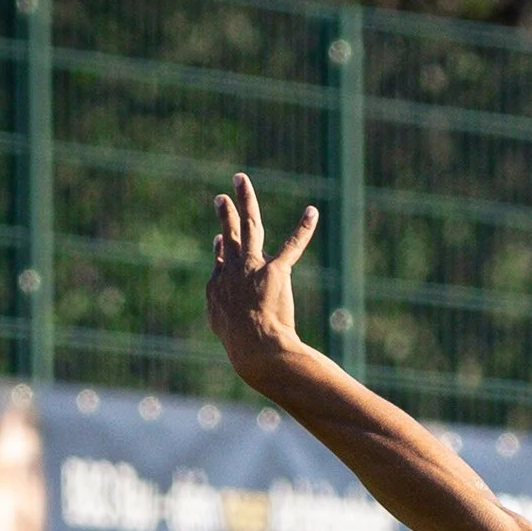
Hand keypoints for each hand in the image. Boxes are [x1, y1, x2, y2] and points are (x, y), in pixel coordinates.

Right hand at [207, 172, 317, 388]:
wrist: (256, 350)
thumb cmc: (243, 349)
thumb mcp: (224, 333)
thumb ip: (224, 321)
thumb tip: (228, 322)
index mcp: (218, 286)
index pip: (221, 262)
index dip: (221, 251)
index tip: (219, 242)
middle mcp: (232, 271)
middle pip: (228, 236)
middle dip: (225, 214)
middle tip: (221, 198)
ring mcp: (252, 267)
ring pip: (248, 226)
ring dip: (245, 201)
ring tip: (241, 180)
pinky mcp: (275, 270)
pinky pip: (292, 245)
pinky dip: (303, 228)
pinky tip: (312, 212)